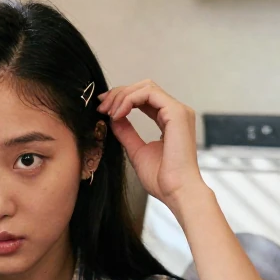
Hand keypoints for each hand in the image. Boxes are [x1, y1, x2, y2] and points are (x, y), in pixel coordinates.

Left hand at [96, 80, 204, 211]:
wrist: (176, 191)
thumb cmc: (162, 179)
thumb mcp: (136, 150)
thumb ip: (126, 132)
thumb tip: (113, 118)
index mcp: (169, 120)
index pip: (144, 98)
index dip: (121, 98)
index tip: (102, 108)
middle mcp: (176, 112)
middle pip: (143, 87)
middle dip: (119, 94)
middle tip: (101, 107)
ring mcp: (178, 111)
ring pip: (145, 87)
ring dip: (122, 96)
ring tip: (108, 112)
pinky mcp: (176, 113)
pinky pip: (148, 93)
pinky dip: (129, 100)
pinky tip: (118, 114)